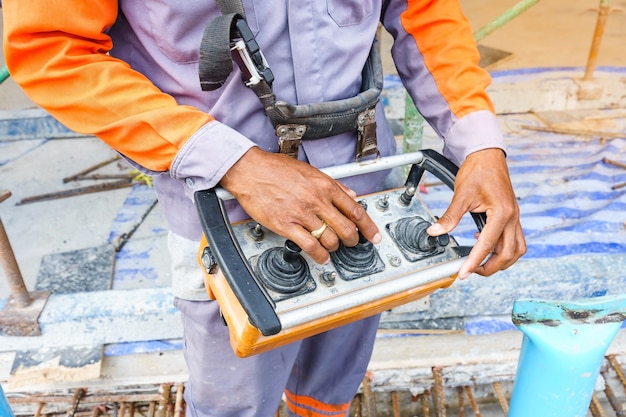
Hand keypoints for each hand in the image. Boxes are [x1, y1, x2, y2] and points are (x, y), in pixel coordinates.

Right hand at [219, 147, 381, 263]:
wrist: (250, 171)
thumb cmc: (276, 168)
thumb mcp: (310, 171)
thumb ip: (333, 184)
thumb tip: (351, 195)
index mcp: (325, 186)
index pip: (356, 210)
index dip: (369, 227)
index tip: (374, 236)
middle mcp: (317, 200)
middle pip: (346, 228)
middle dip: (353, 240)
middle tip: (352, 243)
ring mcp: (302, 214)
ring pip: (330, 239)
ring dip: (334, 247)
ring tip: (332, 248)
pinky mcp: (287, 225)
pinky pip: (310, 246)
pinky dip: (319, 255)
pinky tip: (320, 256)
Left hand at [427, 148, 525, 278]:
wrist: (487, 155)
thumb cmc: (477, 170)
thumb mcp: (461, 194)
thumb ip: (450, 217)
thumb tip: (435, 232)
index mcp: (502, 213)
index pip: (488, 245)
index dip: (474, 262)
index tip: (463, 273)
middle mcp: (513, 217)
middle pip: (508, 254)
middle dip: (490, 267)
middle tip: (470, 271)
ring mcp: (515, 217)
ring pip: (516, 249)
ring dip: (501, 261)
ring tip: (480, 263)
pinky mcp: (512, 216)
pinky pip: (514, 240)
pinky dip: (502, 249)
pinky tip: (484, 245)